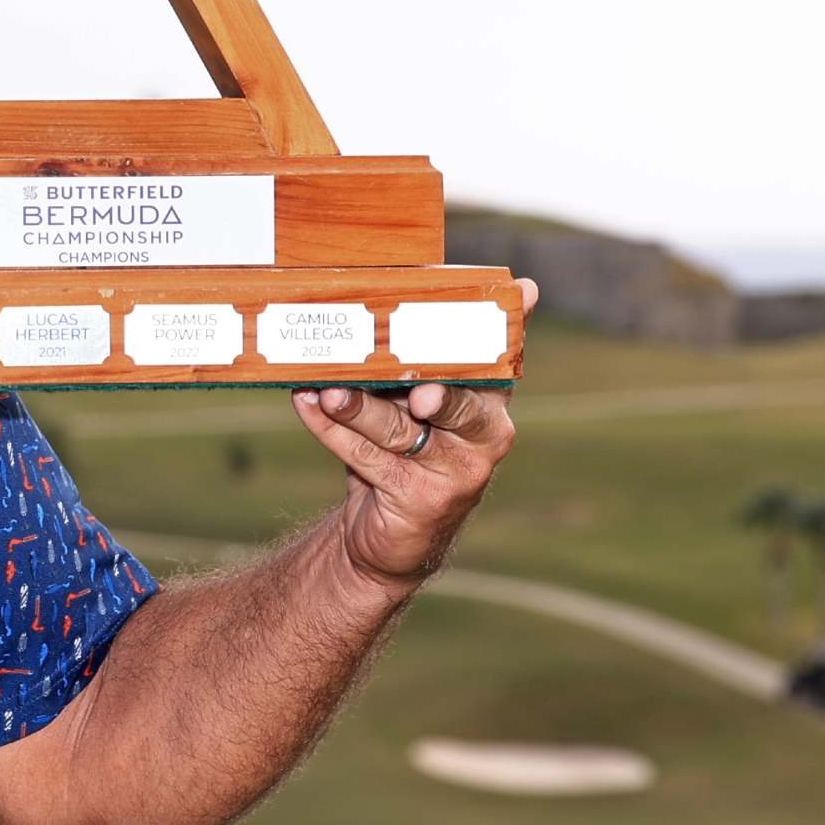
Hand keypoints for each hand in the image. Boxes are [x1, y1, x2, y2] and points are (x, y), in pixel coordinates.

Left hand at [291, 279, 538, 588]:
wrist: (392, 532)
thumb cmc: (403, 450)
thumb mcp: (415, 403)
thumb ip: (412, 359)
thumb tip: (385, 294)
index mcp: (491, 400)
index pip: (495, 358)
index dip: (492, 328)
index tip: (517, 292)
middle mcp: (486, 434)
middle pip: (455, 401)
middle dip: (432, 386)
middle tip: (414, 386)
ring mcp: (458, 471)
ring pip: (399, 431)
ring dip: (357, 407)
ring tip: (327, 390)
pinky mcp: (421, 499)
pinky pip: (367, 457)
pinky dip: (331, 430)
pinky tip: (307, 404)